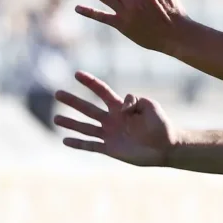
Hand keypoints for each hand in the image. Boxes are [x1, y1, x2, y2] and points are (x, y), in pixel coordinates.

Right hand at [54, 71, 176, 166]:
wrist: (166, 147)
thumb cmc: (161, 124)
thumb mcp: (151, 106)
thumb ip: (135, 100)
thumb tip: (121, 106)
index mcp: (121, 107)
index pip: (102, 92)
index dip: (91, 83)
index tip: (77, 74)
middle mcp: (112, 119)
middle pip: (88, 108)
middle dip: (73, 101)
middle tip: (57, 93)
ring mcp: (109, 134)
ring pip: (85, 127)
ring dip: (71, 123)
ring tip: (56, 118)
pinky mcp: (110, 149)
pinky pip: (90, 145)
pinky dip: (78, 143)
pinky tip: (65, 140)